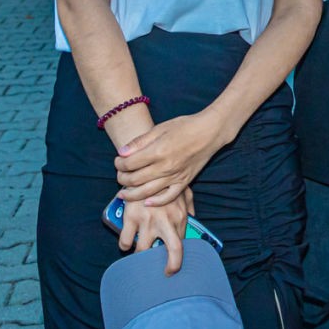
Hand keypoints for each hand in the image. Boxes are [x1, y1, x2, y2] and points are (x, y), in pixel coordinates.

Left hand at [115, 112, 230, 206]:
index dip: (119, 164)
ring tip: (123, 194)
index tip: (118, 161)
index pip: (129, 164)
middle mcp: (165, 166)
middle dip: (122, 179)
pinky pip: (169, 197)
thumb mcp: (161, 128)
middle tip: (119, 175)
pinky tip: (147, 202)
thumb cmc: (186, 126)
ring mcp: (175, 176)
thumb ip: (140, 141)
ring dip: (132, 194)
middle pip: (135, 180)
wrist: (210, 131)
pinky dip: (156, 202)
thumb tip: (122, 152)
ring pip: (147, 192)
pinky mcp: (185, 181)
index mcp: (158, 151)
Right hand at [118, 188, 192, 273]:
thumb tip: (194, 216)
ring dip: (139, 255)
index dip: (177, 259)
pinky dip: (124, 245)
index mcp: (180, 216)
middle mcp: (166, 221)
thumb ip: (190, 205)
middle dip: (170, 266)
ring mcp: (148, 220)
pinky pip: (125, 241)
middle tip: (161, 271)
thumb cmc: (164, 181)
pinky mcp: (131, 217)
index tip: (172, 267)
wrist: (145, 169)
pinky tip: (125, 243)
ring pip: (143, 250)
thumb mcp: (183, 190)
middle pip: (173, 252)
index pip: (183, 244)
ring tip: (138, 253)